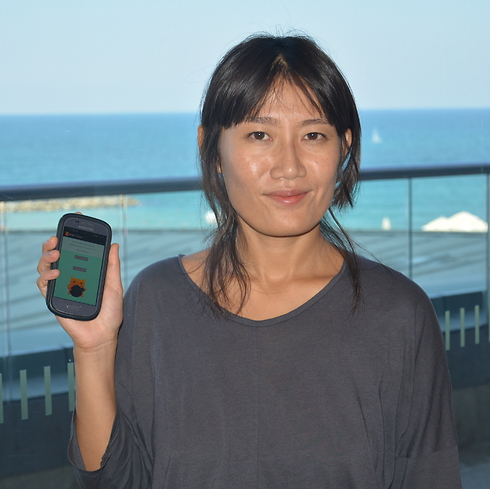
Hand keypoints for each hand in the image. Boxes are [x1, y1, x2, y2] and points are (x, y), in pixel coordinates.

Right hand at [37, 236, 123, 351]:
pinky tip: (56, 273)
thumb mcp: (114, 286)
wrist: (103, 336)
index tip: (76, 217)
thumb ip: (112, 266)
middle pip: (55, 254)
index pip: (75, 248)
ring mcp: (60, 287)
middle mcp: (69, 276)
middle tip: (57, 236)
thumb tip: (114, 245)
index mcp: (84, 271)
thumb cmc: (110, 312)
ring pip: (45, 266)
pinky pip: (43, 285)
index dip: (72, 232)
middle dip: (53, 242)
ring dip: (48, 256)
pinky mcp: (53, 299)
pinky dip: (47, 276)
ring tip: (57, 252)